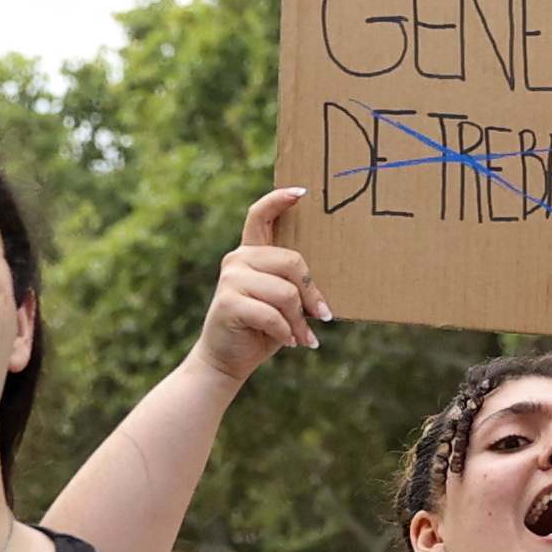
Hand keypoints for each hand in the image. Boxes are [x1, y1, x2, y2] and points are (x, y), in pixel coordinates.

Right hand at [196, 187, 331, 380]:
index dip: (279, 200)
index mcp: (251, 253)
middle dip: (312, 294)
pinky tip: (289, 342)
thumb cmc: (261, 329)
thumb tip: (325, 295)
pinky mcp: (228, 302)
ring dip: (300, 321)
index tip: (301, 192)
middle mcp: (238, 259)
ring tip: (303, 337)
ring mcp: (231, 279)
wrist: (226, 360)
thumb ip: (294, 286)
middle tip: (323, 318)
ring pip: (286, 292)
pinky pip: (273, 314)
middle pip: (292, 262)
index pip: (260, 215)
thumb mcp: (282, 303)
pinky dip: (286, 333)